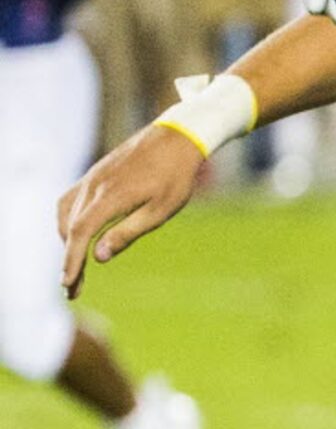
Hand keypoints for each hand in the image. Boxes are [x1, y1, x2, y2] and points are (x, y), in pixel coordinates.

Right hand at [58, 124, 207, 295]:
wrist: (176, 139)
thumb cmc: (175, 177)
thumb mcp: (159, 211)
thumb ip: (127, 233)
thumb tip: (98, 257)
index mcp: (111, 196)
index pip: (81, 233)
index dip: (71, 260)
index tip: (67, 284)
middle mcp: (94, 186)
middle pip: (71, 228)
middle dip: (69, 260)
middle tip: (74, 290)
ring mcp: (91, 178)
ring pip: (66, 215)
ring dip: (67, 242)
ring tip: (75, 268)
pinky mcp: (94, 175)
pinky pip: (70, 200)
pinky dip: (68, 222)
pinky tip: (76, 236)